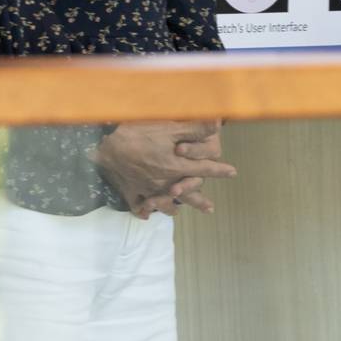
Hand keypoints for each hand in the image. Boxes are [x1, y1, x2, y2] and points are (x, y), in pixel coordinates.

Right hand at [95, 121, 236, 218]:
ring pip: (163, 202)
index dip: (220, 170)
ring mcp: (147, 189)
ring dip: (171, 207)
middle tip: (209, 208)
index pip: (204, 169)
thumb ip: (195, 128)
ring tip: (177, 211)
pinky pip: (138, 205)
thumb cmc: (140, 133)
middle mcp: (165, 182)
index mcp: (177, 166)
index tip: (232, 173)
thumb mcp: (171, 127)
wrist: (108, 145)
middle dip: (199, 200)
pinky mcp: (130, 190)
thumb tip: (218, 125)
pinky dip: (143, 210)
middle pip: (187, 194)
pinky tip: (146, 215)